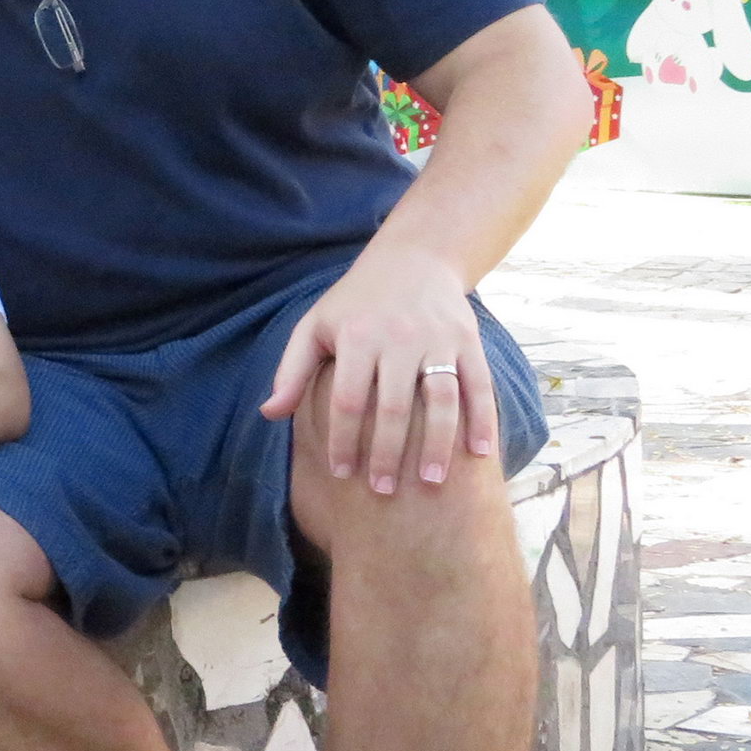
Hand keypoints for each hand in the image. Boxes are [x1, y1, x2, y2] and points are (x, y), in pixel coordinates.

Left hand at [261, 241, 490, 494]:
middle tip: (381, 491)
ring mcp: (438, 340)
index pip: (348, 400)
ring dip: (437, 444)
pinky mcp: (468, 341)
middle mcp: (400, 338)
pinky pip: (479, 384)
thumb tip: (268, 414)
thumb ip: (293, 371)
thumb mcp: (315, 326)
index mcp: (358, 337)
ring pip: (441, 399)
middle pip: (394, 407)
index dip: (343, 439)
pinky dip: (482, 419)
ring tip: (430, 483)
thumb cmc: (355, 302)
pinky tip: (479, 453)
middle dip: (387, 453)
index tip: (340, 473)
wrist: (414, 259)